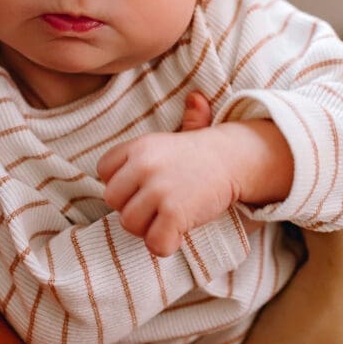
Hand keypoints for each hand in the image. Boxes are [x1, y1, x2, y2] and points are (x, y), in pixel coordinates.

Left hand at [97, 92, 240, 256]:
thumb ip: (179, 122)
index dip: (122, 184)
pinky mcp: (173, 213)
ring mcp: (158, 189)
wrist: (238, 160)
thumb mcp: (187, 133)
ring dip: (149, 228)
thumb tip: (196, 98)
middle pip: (113, 200)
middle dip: (132, 208)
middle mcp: (143, 165)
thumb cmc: (208, 154)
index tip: (143, 186)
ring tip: (169, 219)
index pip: (104, 171)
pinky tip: (179, 234)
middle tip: (158, 207)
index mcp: (138, 146)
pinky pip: (154, 243)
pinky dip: (166, 245)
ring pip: (130, 224)